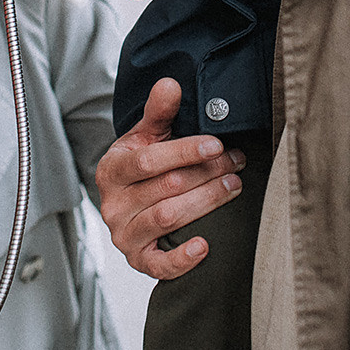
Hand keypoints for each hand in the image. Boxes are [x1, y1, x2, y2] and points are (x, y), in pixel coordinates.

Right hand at [94, 79, 245, 279]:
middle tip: (237, 162)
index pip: (148, 161)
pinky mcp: (138, 260)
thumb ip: (159, 112)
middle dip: (207, 173)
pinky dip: (183, 258)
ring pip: (168, 218)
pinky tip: (206, 245)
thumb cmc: (142, 165)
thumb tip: (170, 83)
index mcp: (111, 169)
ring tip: (234, 186)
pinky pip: (159, 265)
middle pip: (166, 188)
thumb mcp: (146, 136)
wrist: (129, 203)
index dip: (184, 152)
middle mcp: (112, 204)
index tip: (216, 144)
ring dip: (207, 201)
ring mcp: (124, 235)